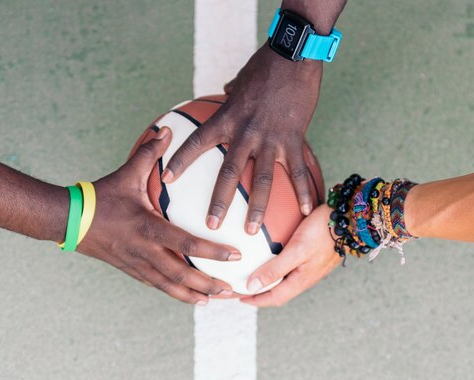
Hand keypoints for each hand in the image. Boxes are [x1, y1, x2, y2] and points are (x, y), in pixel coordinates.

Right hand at [77, 127, 240, 304]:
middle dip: (209, 283)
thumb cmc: (100, 197)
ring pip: (170, 286)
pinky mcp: (130, 270)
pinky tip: (189, 296)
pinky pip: (157, 285)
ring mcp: (136, 264)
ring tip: (216, 299)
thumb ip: (148, 153)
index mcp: (147, 228)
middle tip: (232, 288)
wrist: (67, 220)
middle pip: (182, 275)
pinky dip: (175, 293)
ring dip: (194, 294)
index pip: (186, 244)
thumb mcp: (126, 174)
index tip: (235, 254)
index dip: (212, 251)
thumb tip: (166, 129)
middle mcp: (144, 251)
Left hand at [162, 45, 322, 233]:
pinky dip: (303, 190)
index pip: (198, 142)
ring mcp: (271, 138)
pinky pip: (298, 170)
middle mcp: (246, 132)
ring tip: (252, 230)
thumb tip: (224, 92)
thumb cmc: (264, 65)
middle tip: (211, 225)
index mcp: (227, 118)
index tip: (166, 178)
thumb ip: (230, 95)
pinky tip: (307, 209)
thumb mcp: (240, 81)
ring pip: (262, 180)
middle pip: (229, 172)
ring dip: (257, 208)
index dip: (181, 160)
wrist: (293, 55)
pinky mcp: (294, 138)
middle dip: (219, 201)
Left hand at [240, 204, 340, 306]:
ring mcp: (312, 266)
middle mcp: (307, 276)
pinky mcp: (314, 255)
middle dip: (260, 293)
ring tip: (254, 274)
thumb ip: (275, 269)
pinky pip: (292, 267)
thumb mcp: (296, 250)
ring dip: (270, 280)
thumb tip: (252, 288)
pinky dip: (278, 267)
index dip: (256, 300)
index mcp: (302, 280)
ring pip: (286, 280)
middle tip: (242, 287)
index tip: (239, 298)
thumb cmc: (323, 231)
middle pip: (279, 291)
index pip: (274, 298)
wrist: (351, 217)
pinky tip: (273, 256)